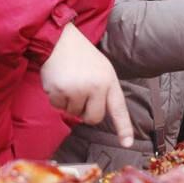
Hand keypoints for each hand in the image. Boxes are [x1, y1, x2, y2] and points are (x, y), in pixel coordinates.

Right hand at [40, 23, 132, 147]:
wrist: (59, 39)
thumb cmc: (80, 56)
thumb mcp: (101, 69)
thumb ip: (103, 91)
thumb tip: (93, 117)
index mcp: (109, 81)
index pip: (118, 109)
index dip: (124, 128)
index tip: (127, 143)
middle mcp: (96, 86)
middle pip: (93, 118)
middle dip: (85, 112)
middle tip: (79, 94)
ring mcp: (77, 89)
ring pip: (73, 113)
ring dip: (68, 102)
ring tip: (68, 81)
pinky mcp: (60, 90)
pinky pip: (57, 107)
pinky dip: (56, 98)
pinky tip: (58, 81)